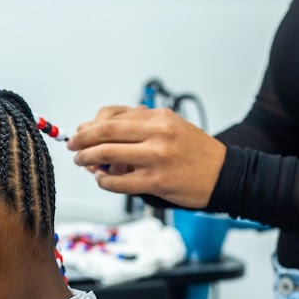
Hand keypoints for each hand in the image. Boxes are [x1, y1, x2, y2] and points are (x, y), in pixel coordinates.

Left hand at [67, 106, 226, 208]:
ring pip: (107, 155)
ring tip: (81, 162)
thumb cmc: (194, 151)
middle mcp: (157, 133)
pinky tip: (102, 180)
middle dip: (82, 140)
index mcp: (159, 116)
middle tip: (73, 147)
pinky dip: (104, 182)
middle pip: (105, 132)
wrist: (225, 174)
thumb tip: (98, 130)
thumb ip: (137, 126)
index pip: (113, 116)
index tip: (81, 132)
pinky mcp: (156, 181)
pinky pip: (119, 182)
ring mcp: (156, 157)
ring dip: (87, 159)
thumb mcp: (169, 126)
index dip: (91, 125)